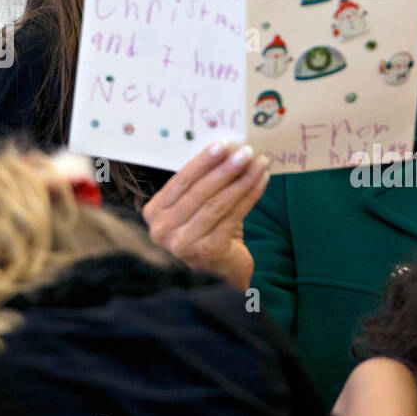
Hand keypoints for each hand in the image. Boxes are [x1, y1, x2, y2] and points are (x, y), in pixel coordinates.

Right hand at [141, 140, 269, 289]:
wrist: (222, 272)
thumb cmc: (209, 232)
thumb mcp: (197, 206)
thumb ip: (202, 182)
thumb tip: (227, 148)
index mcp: (154, 213)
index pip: (181, 180)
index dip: (204, 160)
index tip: (224, 144)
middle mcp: (163, 231)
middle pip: (199, 191)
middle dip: (226, 168)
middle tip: (246, 151)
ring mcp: (183, 244)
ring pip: (217, 203)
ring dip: (241, 180)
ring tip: (259, 163)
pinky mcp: (208, 252)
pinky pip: (233, 216)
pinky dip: (250, 195)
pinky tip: (262, 181)